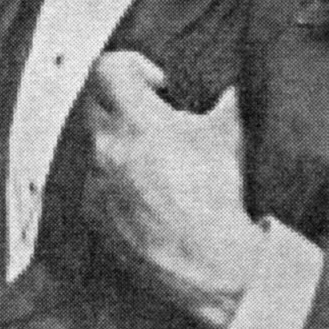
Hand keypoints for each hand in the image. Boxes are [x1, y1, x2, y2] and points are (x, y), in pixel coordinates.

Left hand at [82, 50, 266, 328]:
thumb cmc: (221, 195)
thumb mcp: (232, 134)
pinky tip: (146, 192)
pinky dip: (114, 177)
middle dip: (123, 101)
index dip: (133, 66)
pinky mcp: (93, 213)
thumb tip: (235, 81)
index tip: (158, 86)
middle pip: (95, 101)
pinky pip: (94, 181)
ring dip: (119, 140)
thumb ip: (231, 96)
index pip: (108, 69)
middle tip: (155, 117)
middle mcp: (106, 148)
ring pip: (94, 142)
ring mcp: (95, 183)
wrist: (210, 262)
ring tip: (154, 158)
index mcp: (137, 121)